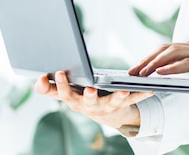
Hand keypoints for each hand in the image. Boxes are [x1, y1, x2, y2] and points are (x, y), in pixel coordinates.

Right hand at [34, 71, 152, 130]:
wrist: (105, 114)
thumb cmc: (81, 97)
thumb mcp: (66, 92)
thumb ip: (51, 88)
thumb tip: (37, 80)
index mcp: (74, 100)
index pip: (63, 93)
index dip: (59, 85)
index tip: (56, 73)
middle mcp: (89, 106)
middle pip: (87, 101)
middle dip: (88, 96)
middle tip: (89, 89)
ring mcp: (106, 107)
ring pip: (111, 103)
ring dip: (117, 98)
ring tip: (123, 92)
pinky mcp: (122, 104)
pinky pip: (132, 100)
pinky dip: (141, 95)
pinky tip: (150, 89)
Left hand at [129, 38, 188, 83]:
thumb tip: (178, 71)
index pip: (167, 48)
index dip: (151, 57)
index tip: (138, 67)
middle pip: (165, 49)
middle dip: (146, 60)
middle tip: (132, 72)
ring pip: (172, 54)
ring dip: (154, 64)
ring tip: (141, 74)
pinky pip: (186, 63)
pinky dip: (171, 68)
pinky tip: (160, 74)